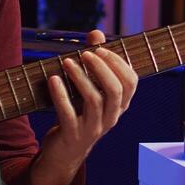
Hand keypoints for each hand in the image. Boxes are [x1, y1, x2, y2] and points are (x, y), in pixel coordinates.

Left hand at [39, 29, 138, 175]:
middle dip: (101, 68)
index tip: (101, 48)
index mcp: (119, 106)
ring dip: (80, 78)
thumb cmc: (79, 114)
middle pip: (116, 91)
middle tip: (85, 53)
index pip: (131, 83)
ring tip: (66, 62)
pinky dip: (60, 94)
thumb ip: (94, 61)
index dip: (118, 63)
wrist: (64, 152)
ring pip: (94, 101)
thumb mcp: (88, 88)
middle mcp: (111, 117)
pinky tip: (53, 79)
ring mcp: (93, 128)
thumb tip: (96, 33)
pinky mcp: (73, 135)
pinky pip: (68, 114)